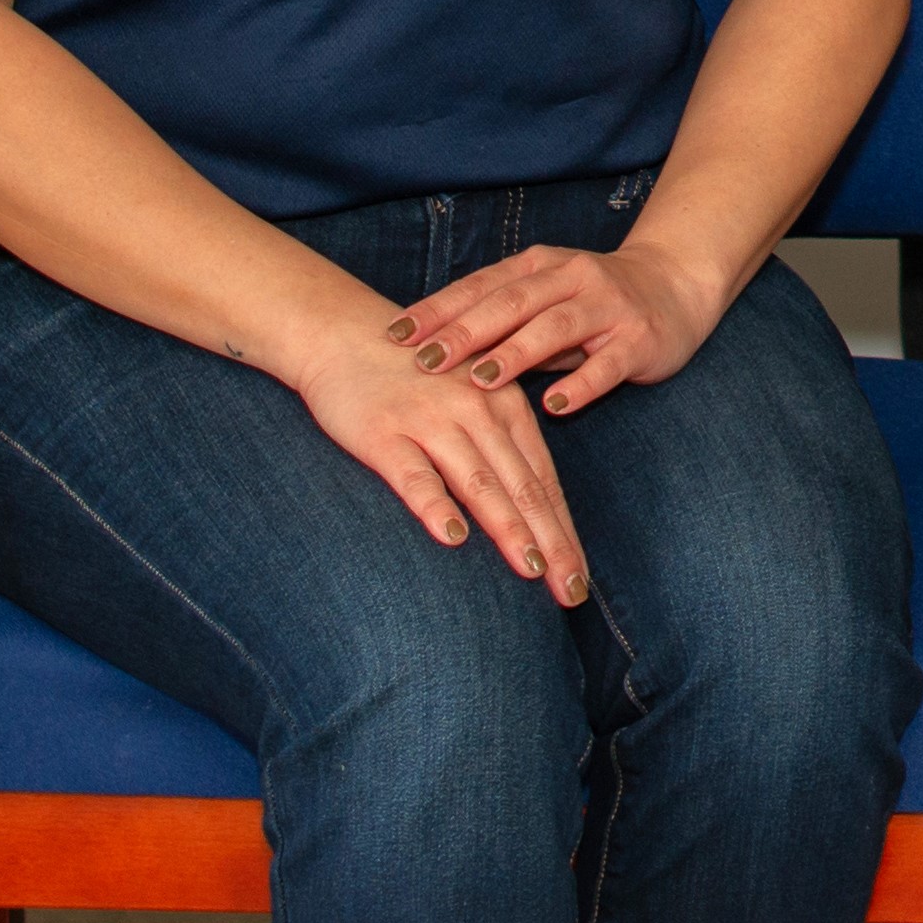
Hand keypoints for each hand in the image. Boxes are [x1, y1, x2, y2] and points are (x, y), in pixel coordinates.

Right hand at [279, 306, 590, 603]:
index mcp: (506, 406)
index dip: (564, 529)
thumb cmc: (415, 373)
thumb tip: (538, 503)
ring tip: (531, 570)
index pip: (543, 479)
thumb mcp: (473, 394)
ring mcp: (431, 420)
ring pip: (479, 482)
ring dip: (508, 529)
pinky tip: (452, 537)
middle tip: (571, 591)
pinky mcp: (384, 432)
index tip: (580, 576)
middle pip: (522, 487)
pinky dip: (435, 505)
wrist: (342, 331)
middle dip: (551, 542)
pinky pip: (414, 474)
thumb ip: (504, 439)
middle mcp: (477, 412)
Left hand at [399, 233, 737, 416]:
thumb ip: (499, 322)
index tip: (394, 335)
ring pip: (556, 327)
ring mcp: (608, 306)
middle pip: (512, 302)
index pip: (480, 286)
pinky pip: (608, 364)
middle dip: (466, 331)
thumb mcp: (544, 301)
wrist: (675, 285)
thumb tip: (428, 349)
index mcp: (540, 267)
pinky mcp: (639, 338)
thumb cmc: (593, 301)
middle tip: (424, 359)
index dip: (438, 309)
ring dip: (517, 353)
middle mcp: (572, 278)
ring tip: (481, 380)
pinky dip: (581, 384)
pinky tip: (555, 407)